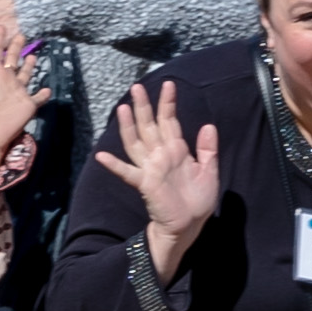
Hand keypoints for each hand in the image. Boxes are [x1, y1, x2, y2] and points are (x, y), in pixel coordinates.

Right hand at [95, 80, 219, 272]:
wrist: (188, 225)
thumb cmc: (197, 200)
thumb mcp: (209, 172)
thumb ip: (208, 149)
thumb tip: (208, 125)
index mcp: (176, 150)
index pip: (169, 121)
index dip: (168, 103)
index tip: (168, 84)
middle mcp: (160, 155)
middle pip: (149, 126)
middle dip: (144, 106)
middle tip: (137, 87)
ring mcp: (150, 168)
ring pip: (136, 142)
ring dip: (128, 126)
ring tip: (122, 107)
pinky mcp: (145, 183)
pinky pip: (128, 172)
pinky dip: (114, 165)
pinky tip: (102, 156)